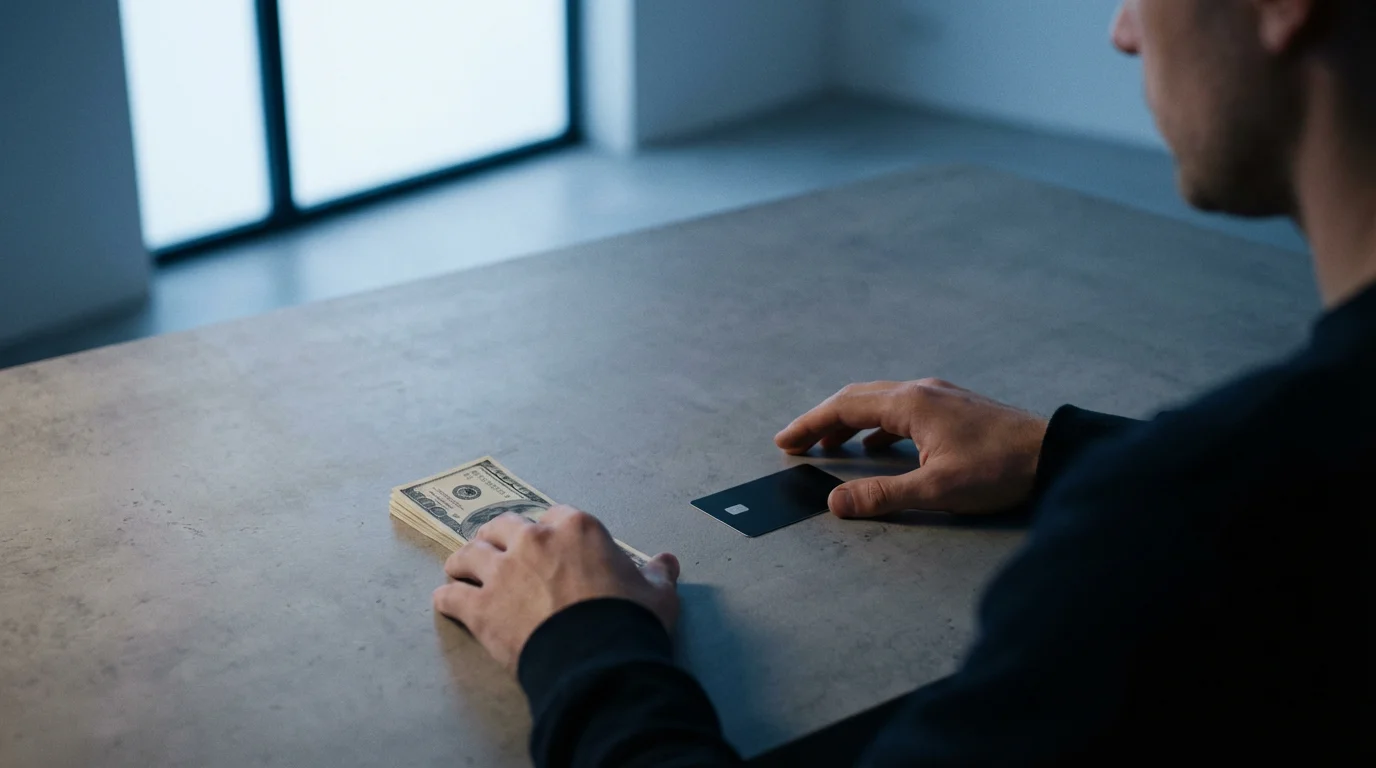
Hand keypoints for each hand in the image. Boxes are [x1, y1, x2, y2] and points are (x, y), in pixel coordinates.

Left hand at [433, 505, 680, 671]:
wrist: (597, 659)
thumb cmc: (630, 621)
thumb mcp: (656, 594)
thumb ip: (657, 574)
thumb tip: (668, 561)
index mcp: (575, 528)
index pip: (553, 517)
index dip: (549, 531)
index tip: (547, 545)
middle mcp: (534, 540)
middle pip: (502, 527)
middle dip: (498, 538)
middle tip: (497, 552)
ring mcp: (502, 572)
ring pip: (467, 555)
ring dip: (463, 562)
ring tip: (460, 571)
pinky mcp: (480, 607)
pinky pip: (451, 595)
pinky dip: (448, 599)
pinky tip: (447, 603)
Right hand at [774, 378, 1048, 517]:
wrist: (1054, 455)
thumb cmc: (998, 470)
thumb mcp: (936, 490)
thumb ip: (881, 495)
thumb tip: (835, 502)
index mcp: (910, 404)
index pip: (844, 408)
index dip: (810, 425)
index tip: (784, 441)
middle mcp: (921, 391)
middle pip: (857, 398)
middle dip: (823, 421)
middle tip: (797, 443)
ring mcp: (941, 396)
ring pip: (881, 402)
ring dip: (850, 422)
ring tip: (831, 447)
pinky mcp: (956, 407)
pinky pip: (903, 409)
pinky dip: (878, 425)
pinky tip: (880, 447)